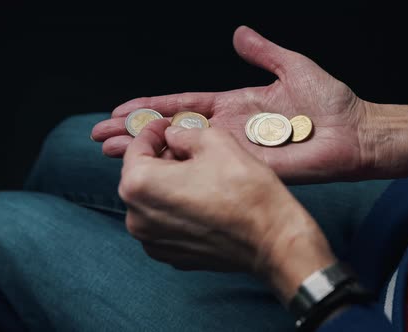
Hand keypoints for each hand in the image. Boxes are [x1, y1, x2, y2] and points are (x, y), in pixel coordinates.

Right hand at [93, 25, 373, 182]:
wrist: (357, 133)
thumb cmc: (331, 102)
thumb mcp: (293, 66)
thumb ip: (263, 52)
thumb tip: (239, 32)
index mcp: (236, 106)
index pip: (183, 106)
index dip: (152, 107)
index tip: (120, 109)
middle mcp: (230, 132)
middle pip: (173, 132)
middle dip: (136, 133)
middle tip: (100, 136)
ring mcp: (237, 154)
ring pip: (183, 155)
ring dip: (147, 154)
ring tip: (112, 154)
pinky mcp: (250, 172)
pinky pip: (209, 171)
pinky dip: (180, 172)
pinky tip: (153, 173)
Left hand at [120, 119, 335, 301]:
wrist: (272, 239)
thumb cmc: (246, 191)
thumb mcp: (216, 141)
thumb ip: (184, 133)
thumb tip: (173, 137)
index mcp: (139, 184)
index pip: (136, 148)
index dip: (153, 131)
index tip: (167, 126)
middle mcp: (137, 217)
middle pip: (140, 177)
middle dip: (161, 158)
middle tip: (186, 148)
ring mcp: (152, 241)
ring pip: (153, 201)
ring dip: (168, 185)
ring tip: (198, 174)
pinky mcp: (170, 256)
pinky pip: (165, 224)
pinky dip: (177, 209)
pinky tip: (202, 200)